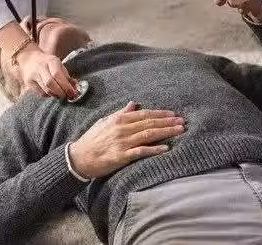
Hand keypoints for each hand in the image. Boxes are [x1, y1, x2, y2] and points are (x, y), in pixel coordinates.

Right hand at [17, 44, 78, 98]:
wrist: (29, 59)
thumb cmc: (48, 63)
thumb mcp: (59, 65)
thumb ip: (67, 76)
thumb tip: (76, 88)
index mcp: (51, 61)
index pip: (57, 74)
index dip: (65, 86)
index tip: (73, 93)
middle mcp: (40, 67)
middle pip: (50, 83)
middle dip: (61, 92)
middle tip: (68, 96)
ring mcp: (33, 76)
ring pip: (45, 90)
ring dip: (56, 95)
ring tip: (62, 95)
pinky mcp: (28, 83)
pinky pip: (40, 93)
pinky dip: (49, 95)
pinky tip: (53, 93)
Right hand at [68, 102, 184, 178]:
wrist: (78, 158)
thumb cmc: (92, 139)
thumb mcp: (105, 121)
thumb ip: (121, 113)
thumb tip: (133, 104)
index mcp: (119, 119)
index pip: (144, 114)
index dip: (160, 114)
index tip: (173, 114)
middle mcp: (122, 128)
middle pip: (150, 123)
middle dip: (168, 122)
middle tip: (182, 122)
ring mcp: (122, 142)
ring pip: (148, 135)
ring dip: (166, 132)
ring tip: (179, 131)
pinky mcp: (121, 156)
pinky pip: (141, 151)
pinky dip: (154, 149)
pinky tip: (166, 148)